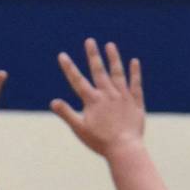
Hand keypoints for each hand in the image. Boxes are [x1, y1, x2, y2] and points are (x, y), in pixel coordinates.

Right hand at [50, 38, 144, 158]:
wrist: (125, 149)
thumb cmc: (101, 142)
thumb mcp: (80, 129)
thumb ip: (67, 114)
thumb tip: (53, 102)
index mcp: (93, 101)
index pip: (78, 81)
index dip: (69, 68)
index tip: (62, 55)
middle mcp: (108, 95)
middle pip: (99, 71)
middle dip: (93, 55)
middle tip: (89, 41)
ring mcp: (123, 98)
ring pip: (118, 74)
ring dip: (113, 58)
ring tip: (110, 45)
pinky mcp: (136, 104)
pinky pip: (136, 85)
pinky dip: (135, 73)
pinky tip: (134, 62)